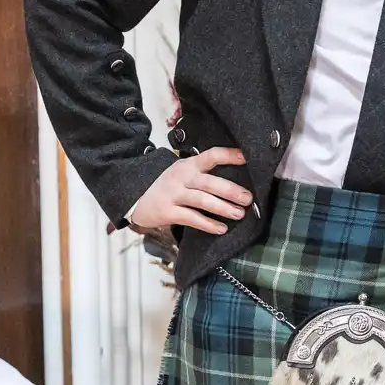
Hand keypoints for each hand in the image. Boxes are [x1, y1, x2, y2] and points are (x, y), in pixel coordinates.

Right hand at [126, 146, 250, 235]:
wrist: (135, 196)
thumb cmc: (170, 186)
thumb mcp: (185, 172)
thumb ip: (206, 174)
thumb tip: (239, 183)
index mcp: (190, 165)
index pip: (211, 155)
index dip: (229, 155)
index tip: (247, 158)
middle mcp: (182, 177)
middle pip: (209, 182)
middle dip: (230, 190)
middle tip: (248, 198)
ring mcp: (174, 194)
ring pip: (201, 200)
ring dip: (222, 208)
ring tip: (239, 214)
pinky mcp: (168, 211)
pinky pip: (191, 218)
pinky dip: (207, 224)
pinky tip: (221, 228)